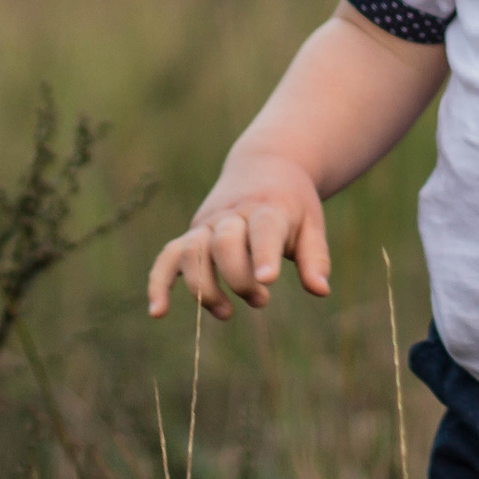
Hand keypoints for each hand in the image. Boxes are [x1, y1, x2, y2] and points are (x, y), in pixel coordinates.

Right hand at [146, 153, 331, 319]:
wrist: (264, 165)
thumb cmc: (291, 203)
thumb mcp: (311, 224)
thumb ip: (315, 258)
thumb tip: (320, 291)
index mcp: (268, 208)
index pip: (263, 230)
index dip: (263, 254)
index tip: (267, 280)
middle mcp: (232, 214)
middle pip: (224, 244)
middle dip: (238, 278)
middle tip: (261, 300)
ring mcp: (207, 223)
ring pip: (191, 252)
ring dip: (204, 287)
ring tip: (227, 313)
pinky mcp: (192, 235)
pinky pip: (168, 257)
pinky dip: (159, 283)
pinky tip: (158, 312)